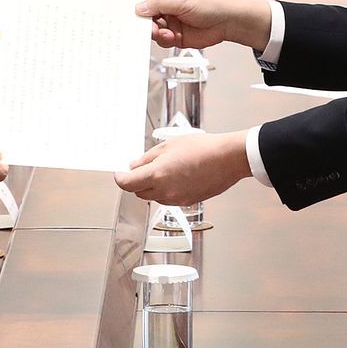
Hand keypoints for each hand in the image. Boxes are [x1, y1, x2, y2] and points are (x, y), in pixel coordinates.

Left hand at [114, 130, 250, 204]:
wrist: (228, 159)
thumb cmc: (203, 148)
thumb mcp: (169, 145)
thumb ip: (148, 158)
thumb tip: (135, 166)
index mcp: (157, 175)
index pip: (127, 183)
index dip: (120, 178)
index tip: (119, 173)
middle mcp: (165, 191)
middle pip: (139, 192)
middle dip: (136, 181)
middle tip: (141, 168)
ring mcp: (177, 199)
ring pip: (154, 196)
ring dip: (152, 186)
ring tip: (165, 168)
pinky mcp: (188, 202)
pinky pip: (169, 198)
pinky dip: (166, 190)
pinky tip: (177, 176)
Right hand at [133, 0, 271, 50]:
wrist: (228, 22)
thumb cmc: (211, 3)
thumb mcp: (181, 0)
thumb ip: (157, 4)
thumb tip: (138, 8)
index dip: (130, 0)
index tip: (123, 10)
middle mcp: (164, 4)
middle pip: (142, 13)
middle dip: (142, 21)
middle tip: (146, 26)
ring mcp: (169, 19)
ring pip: (150, 28)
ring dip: (154, 32)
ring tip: (164, 32)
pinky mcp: (174, 34)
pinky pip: (160, 39)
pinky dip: (163, 40)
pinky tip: (172, 37)